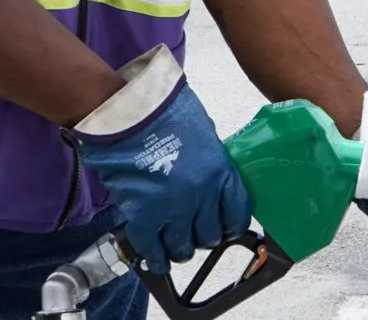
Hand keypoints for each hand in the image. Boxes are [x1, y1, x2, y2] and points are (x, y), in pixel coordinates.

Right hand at [70, 45, 251, 274]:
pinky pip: (153, 250)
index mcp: (220, 171)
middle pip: (210, 234)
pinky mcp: (143, 216)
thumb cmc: (164, 109)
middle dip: (203, 234)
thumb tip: (207, 175)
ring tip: (174, 241)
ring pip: (183, 248)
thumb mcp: (202, 131)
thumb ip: (209, 159)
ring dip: (180, 247)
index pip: (237, 212)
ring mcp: (174, 209)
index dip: (231, 223)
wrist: (130, 110)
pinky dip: (155, 258)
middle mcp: (202, 195)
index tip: (225, 226)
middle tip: (194, 228)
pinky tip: (156, 259)